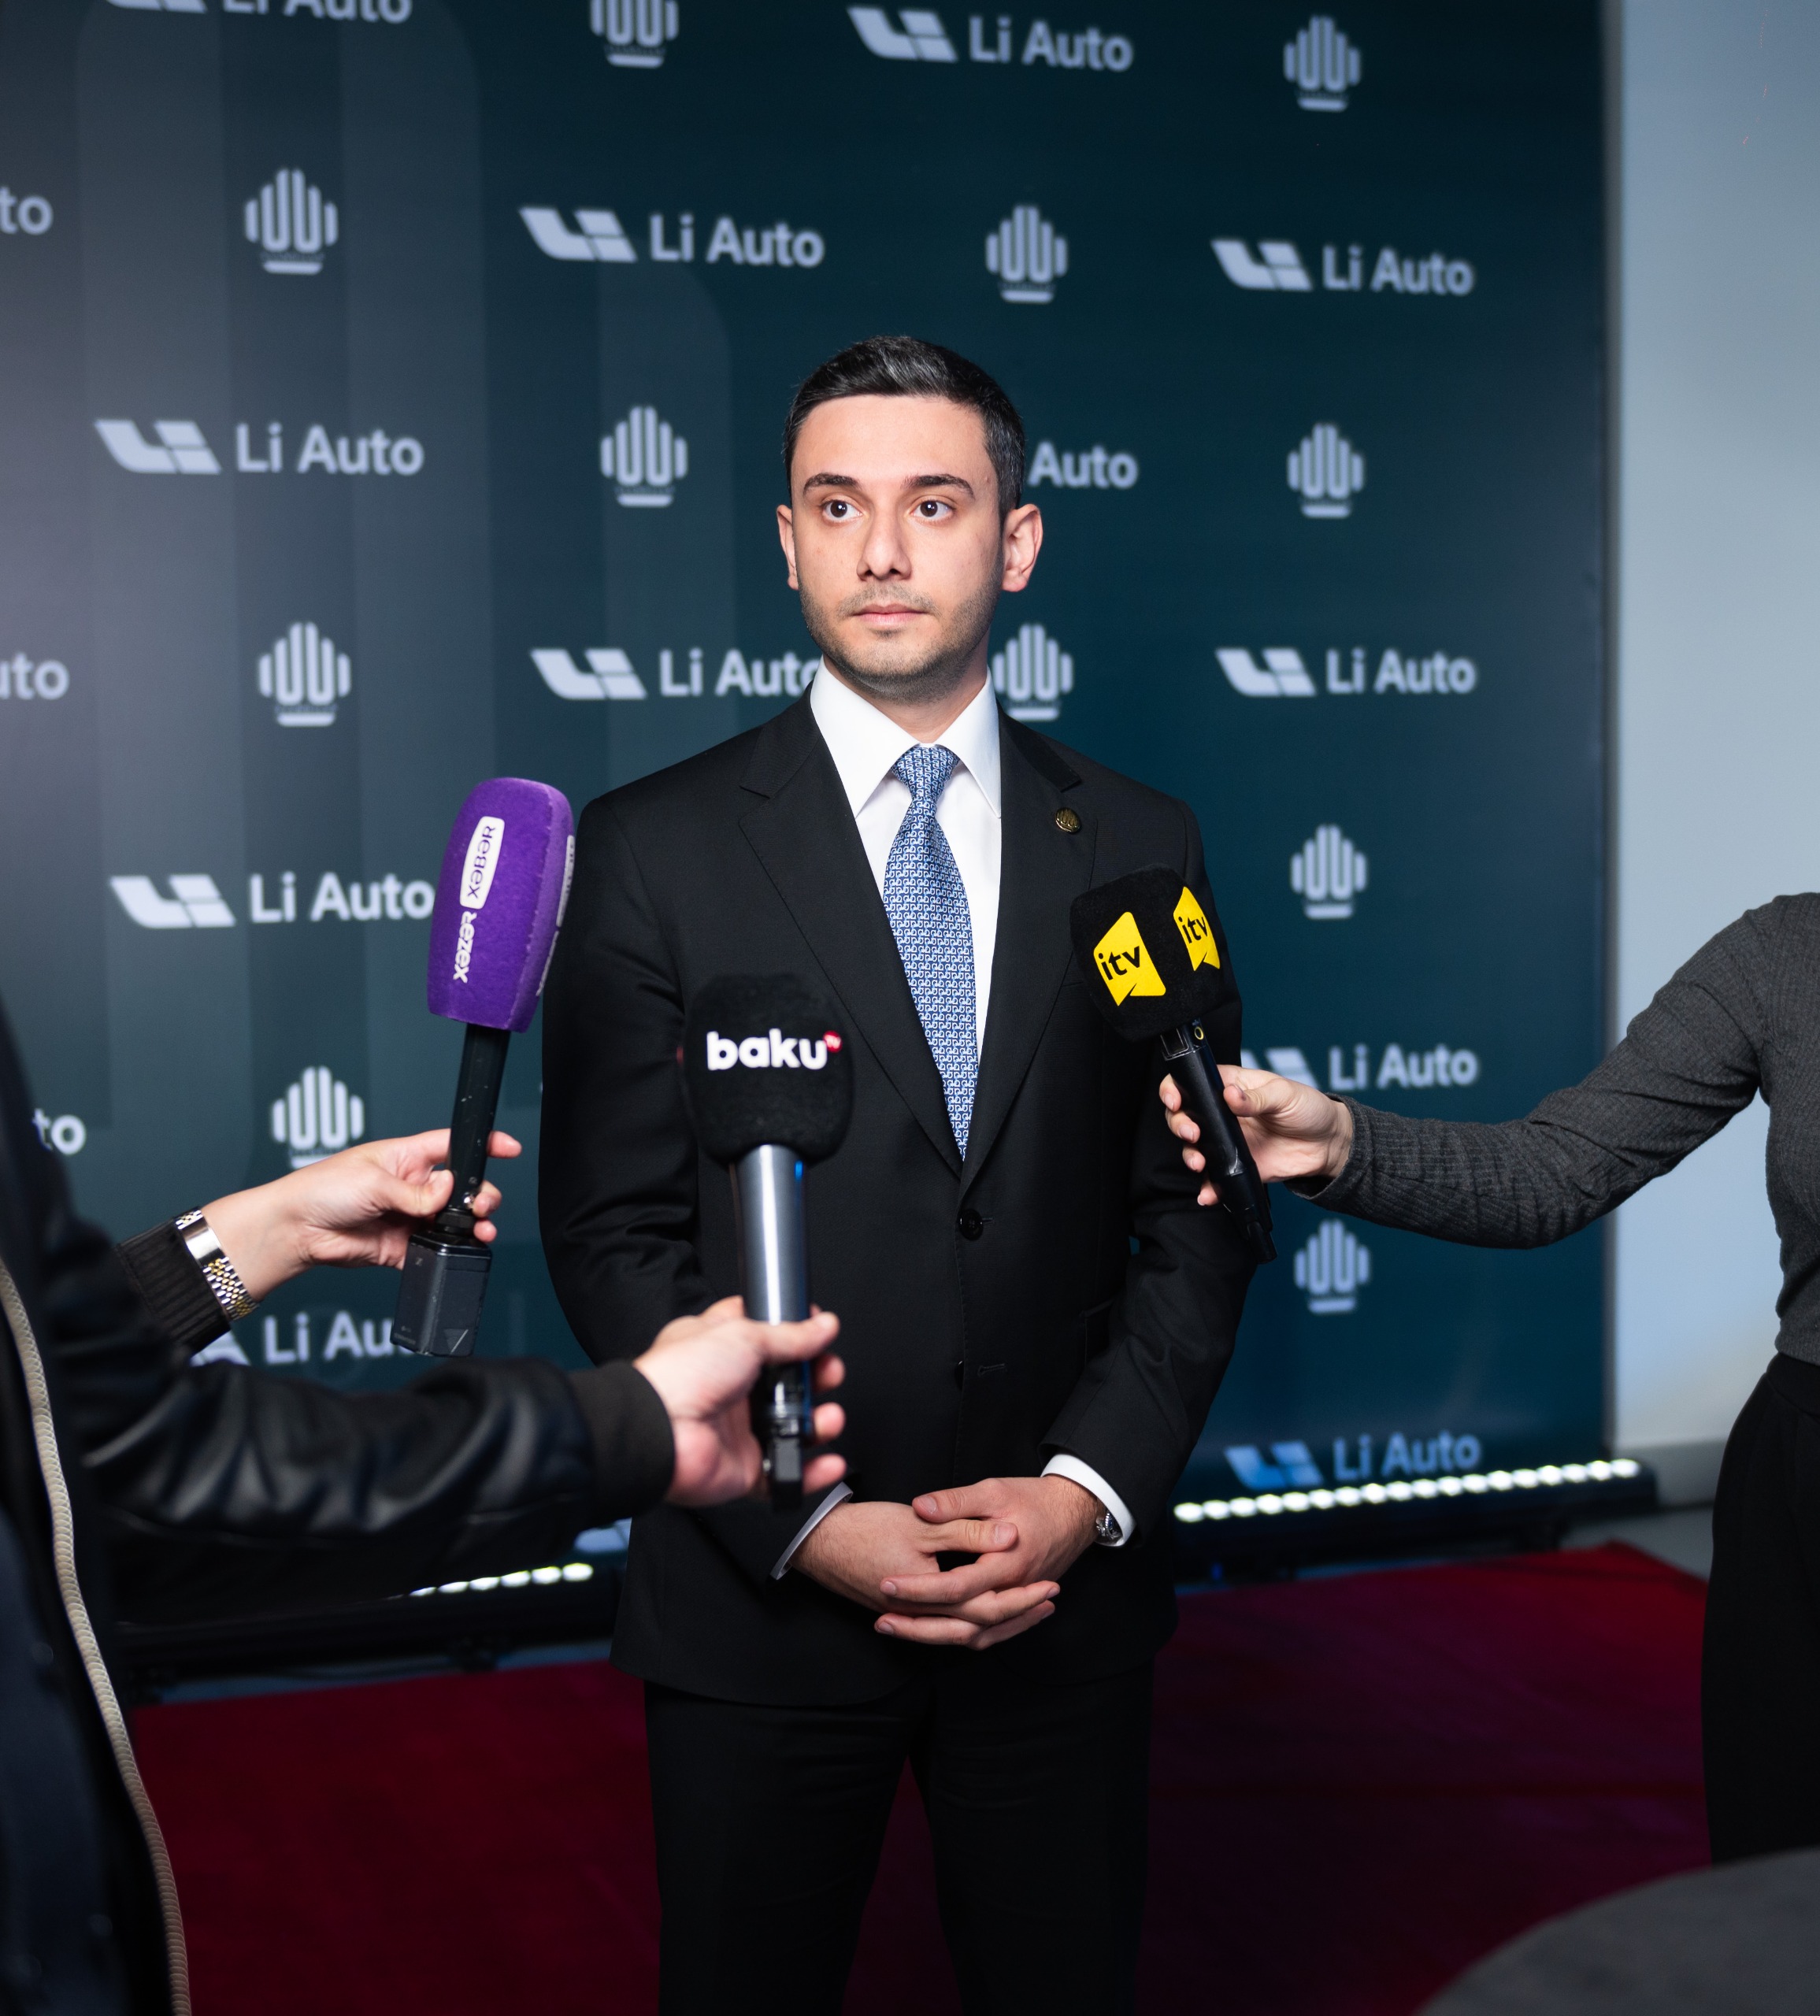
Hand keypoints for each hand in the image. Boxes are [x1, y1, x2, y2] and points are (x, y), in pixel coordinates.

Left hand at [201, 1130, 522, 1300]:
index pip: (453, 1145)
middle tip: (481, 1207)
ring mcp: (408, 1217)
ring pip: (452, 1222)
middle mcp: (412, 1187)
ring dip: (471, 1226)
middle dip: (480, 1196)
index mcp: (406, 1158)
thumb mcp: (374, 1181)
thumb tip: (449, 1190)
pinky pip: (433, 1251)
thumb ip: (416, 1191)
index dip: (483, 1145)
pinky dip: (448, 1253)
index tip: (509, 1149)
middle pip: (461, 1189)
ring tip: (480, 1231)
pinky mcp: (400, 1247)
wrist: (296, 1230)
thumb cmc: (322, 1189)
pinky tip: (457, 1251)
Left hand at [635, 1297, 845, 1506]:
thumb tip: (822, 1326)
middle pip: (787, 1382)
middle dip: (816, 1377)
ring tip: (828, 1417)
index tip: (818, 1330)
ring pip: (791, 1427)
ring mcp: (737, 1430)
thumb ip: (789, 1335)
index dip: (793, 1331)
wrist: (660, 1433)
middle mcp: (730, 1389)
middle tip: (828, 1373)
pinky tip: (828, 1460)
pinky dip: (810, 1471)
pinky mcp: (743, 1468)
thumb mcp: (742, 1335)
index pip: (764, 1335)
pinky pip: (784, 1472)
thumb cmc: (680, 1377)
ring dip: (819, 1423)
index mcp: (721, 1349)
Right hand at [794, 1497, 1060, 1650]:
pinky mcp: (901, 1609)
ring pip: (961, 1634)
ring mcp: (910, 1616)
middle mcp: (922, 1614)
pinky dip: (969, 1622)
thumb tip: (1009, 1536)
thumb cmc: (864, 1529)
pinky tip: (980, 1610)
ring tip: (1026, 1611)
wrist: (817, 1542)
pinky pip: (944, 1627)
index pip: (986, 1607)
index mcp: (930, 1595)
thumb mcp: (920, 1523)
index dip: (1022, 1598)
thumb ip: (965, 1530)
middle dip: (1018, 1616)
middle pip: (979, 1628)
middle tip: (1049, 1602)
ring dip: (997, 1624)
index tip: (1050, 1587)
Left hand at [870, 1475, 1099, 1644]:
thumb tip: (921, 1507)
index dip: (919, 1589)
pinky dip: (961, 1635)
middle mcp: (1013, 1591)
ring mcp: (1017, 1602)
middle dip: (919, 1626)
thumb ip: (956, 1502)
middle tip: (882, 1619)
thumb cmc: (1034, 1499)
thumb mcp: (993, 1491)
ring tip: (898, 1628)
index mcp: (1006, 1564)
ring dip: (935, 1636)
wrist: (1074, 1512)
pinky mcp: (1017, 1605)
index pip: (955, 1587)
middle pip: (963, 1624)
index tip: (886, 1584)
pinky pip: (990, 1632)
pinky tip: (934, 1631)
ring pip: (976, 1635)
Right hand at [1161, 1068, 1352, 1205]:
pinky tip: (1208, 1193)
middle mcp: (1222, 1113)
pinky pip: (1215, 1177)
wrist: (1328, 1145)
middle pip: (1184, 1116)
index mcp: (1231, 1086)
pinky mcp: (1236, 1166)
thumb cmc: (1308, 1109)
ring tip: (1199, 1162)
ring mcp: (1227, 1141)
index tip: (1176, 1100)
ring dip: (1189, 1155)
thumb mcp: (1285, 1094)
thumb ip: (1255, 1097)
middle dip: (1179, 1124)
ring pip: (1193, 1147)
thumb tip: (1230, 1096)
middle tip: (1192, 1132)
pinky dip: (1208, 1187)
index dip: (1176, 1089)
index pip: (1193, 1082)